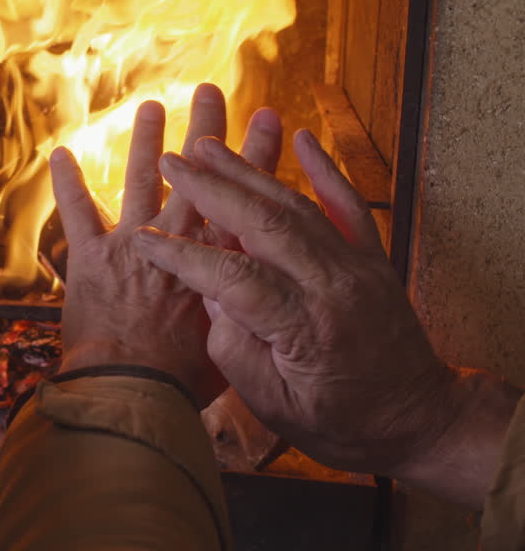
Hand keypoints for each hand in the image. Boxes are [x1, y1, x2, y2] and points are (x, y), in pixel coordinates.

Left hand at [53, 84, 281, 408]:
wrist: (131, 391)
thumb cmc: (182, 380)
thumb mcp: (232, 344)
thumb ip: (241, 309)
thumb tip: (255, 295)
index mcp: (216, 262)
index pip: (243, 198)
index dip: (256, 158)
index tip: (268, 120)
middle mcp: (176, 243)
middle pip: (196, 178)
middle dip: (206, 131)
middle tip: (209, 91)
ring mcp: (131, 247)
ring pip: (141, 183)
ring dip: (147, 143)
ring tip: (151, 107)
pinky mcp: (90, 260)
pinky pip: (77, 213)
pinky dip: (68, 183)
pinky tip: (60, 153)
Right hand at [134, 129, 520, 505]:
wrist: (419, 421)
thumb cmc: (341, 425)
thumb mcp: (276, 408)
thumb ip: (236, 350)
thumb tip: (210, 297)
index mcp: (304, 328)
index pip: (232, 276)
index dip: (184, 254)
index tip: (146, 240)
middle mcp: (332, 286)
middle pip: (264, 222)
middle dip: (212, 189)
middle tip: (172, 161)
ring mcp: (357, 266)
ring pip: (297, 205)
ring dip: (250, 171)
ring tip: (209, 144)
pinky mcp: (372, 259)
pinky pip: (349, 205)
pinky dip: (325, 169)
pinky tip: (301, 140)